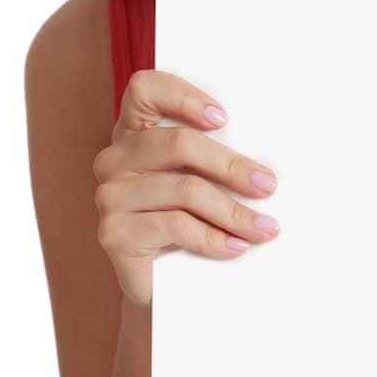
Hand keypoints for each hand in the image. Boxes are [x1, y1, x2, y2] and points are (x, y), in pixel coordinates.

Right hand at [92, 70, 281, 306]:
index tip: (223, 118)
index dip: (183, 96)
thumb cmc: (188, 223)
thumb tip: (262, 159)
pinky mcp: (113, 233)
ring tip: (264, 227)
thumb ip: (211, 158)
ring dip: (234, 212)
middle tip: (267, 185)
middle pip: (179, 143)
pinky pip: (175, 227)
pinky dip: (214, 238)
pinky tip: (236, 247)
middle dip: (232, 165)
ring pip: (185, 190)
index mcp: (134, 133)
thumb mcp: (198, 181)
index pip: (144, 89)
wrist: (161, 287)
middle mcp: (114, 159)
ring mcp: (109, 196)